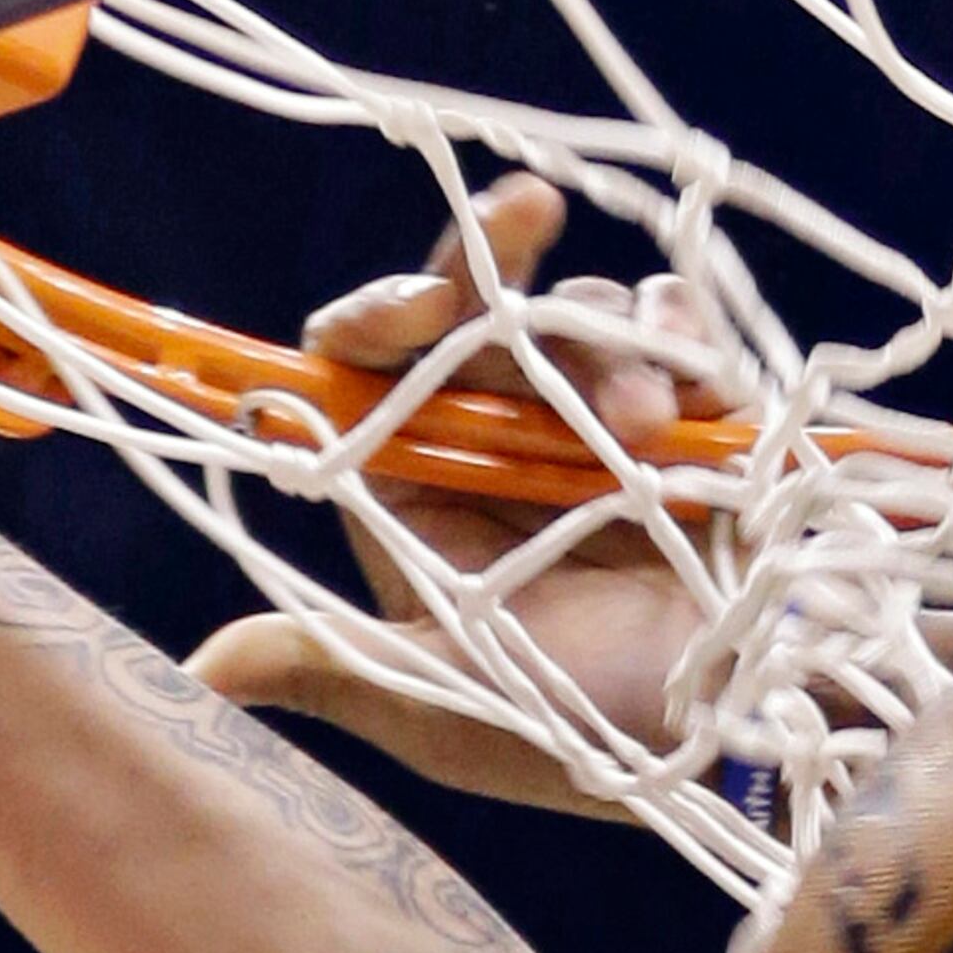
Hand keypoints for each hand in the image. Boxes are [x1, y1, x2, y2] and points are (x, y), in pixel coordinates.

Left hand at [191, 175, 737, 808]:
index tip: (422, 302)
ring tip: (646, 429)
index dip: (379, 317)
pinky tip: (689, 389)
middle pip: (467, 316)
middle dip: (493, 280)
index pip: (367, 375)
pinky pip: (668, 321)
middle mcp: (501, 457)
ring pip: (568, 310)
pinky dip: (677, 329)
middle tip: (525, 220)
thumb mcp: (446, 705)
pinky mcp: (689, 414)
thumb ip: (333, 665)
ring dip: (603, 341)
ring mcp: (595, 428)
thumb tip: (203, 669)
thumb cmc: (590, 732)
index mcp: (425, 509)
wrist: (749, 726)